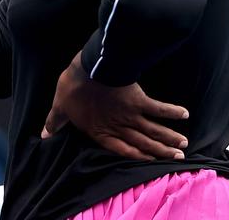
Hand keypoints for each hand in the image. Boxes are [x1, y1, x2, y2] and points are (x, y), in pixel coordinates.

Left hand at [41, 51, 189, 159]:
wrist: (89, 68)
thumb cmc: (73, 86)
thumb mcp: (60, 104)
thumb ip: (55, 121)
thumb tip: (44, 134)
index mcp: (100, 130)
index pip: (120, 148)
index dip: (136, 155)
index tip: (150, 160)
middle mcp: (118, 126)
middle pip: (142, 142)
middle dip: (159, 151)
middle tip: (177, 156)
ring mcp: (130, 114)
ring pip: (153, 130)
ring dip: (169, 137)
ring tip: (183, 144)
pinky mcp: (139, 100)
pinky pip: (158, 108)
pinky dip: (172, 111)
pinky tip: (184, 114)